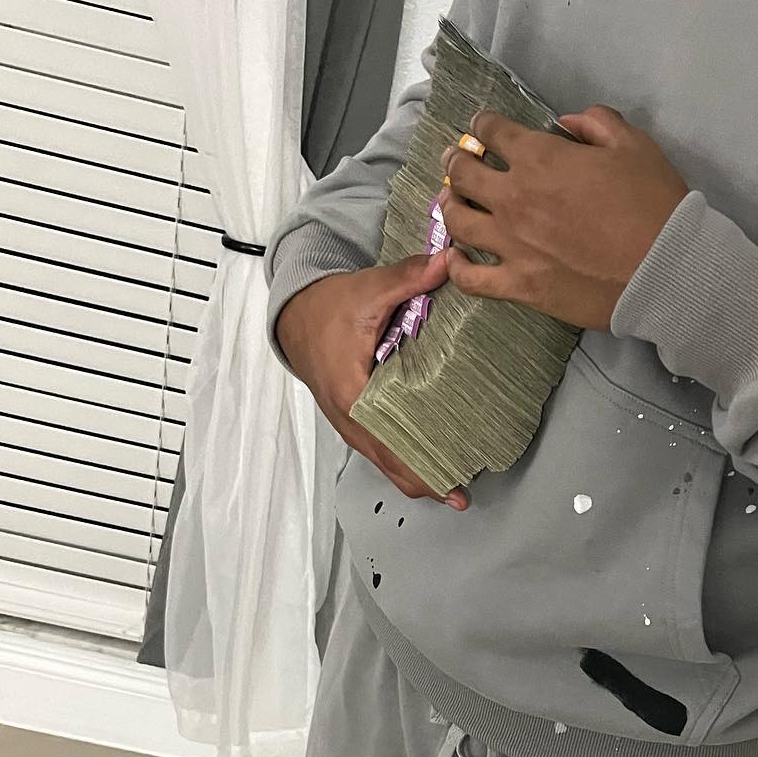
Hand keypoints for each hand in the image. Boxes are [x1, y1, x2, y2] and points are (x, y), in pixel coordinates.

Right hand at [275, 255, 469, 509]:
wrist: (294, 313)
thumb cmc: (327, 307)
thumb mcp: (368, 289)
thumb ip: (410, 277)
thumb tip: (449, 263)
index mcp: (352, 394)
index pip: (391, 445)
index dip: (421, 470)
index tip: (452, 486)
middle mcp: (349, 418)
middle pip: (391, 466)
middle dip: (427, 481)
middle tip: (462, 493)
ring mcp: (350, 423)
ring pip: (385, 463)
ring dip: (416, 474)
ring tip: (454, 482)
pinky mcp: (354, 420)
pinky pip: (381, 450)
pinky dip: (404, 459)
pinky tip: (431, 458)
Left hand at [437, 105, 689, 330]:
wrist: (662, 270)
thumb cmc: (652, 204)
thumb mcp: (632, 144)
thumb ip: (596, 124)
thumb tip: (568, 124)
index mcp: (539, 158)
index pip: (492, 131)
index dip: (485, 125)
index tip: (485, 127)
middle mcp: (513, 198)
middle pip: (463, 174)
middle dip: (457, 160)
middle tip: (456, 160)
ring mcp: (511, 245)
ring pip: (459, 221)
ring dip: (450, 205)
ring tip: (451, 202)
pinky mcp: (518, 285)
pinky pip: (471, 279)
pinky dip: (457, 266)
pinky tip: (455, 258)